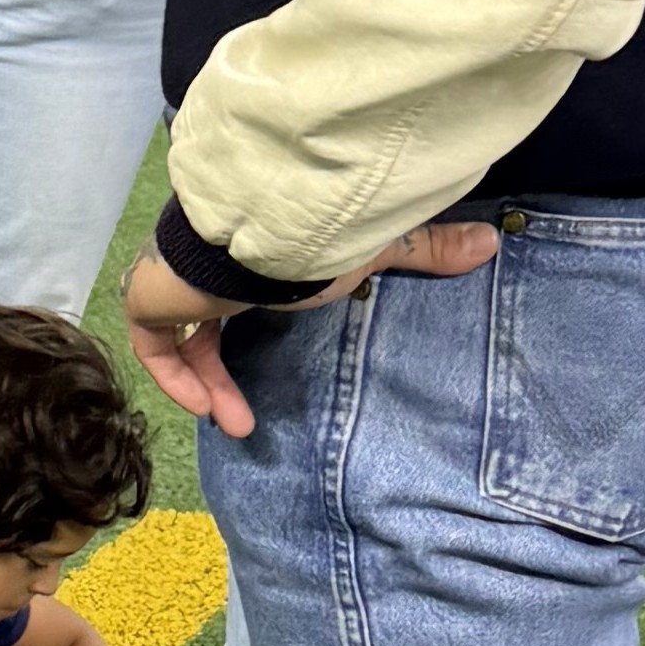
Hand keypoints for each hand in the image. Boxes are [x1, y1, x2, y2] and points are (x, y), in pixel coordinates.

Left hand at [123, 218, 503, 436]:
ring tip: (236, 425)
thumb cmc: (317, 230)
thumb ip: (425, 248)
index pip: (234, 281)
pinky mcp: (152, 293)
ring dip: (206, 382)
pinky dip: (175, 377)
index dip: (243, 319)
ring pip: (179, 333)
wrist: (264, 220)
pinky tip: (208, 409)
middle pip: (202, 315)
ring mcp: (173, 272)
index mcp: (248, 238)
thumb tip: (492, 243)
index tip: (266, 358)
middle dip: (220, 368)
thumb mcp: (376, 248)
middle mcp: (204, 254)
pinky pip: (152, 343)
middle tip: (246, 415)